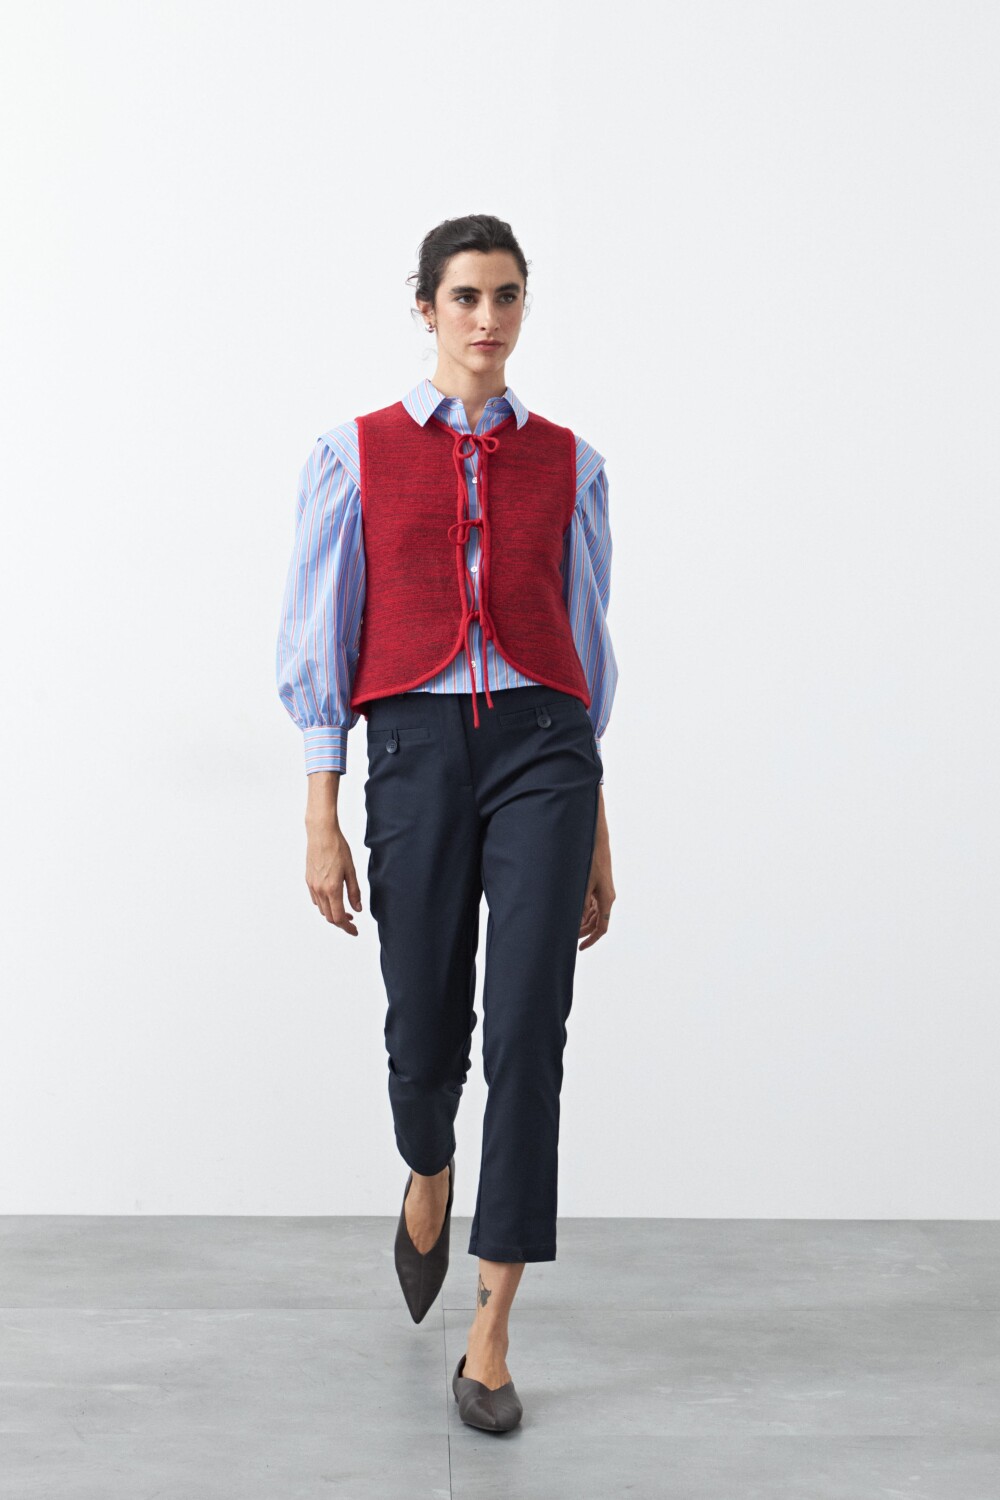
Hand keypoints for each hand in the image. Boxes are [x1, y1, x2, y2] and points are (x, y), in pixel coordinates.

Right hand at [305, 818, 363, 934]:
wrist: (321, 834)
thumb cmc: (338, 848)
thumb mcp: (351, 870)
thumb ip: (354, 892)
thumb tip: (357, 910)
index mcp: (332, 889)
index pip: (339, 917)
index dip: (347, 927)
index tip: (355, 931)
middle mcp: (319, 890)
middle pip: (329, 917)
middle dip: (341, 922)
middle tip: (353, 922)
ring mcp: (312, 885)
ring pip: (322, 909)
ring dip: (333, 914)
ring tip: (345, 911)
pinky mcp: (308, 880)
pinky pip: (316, 900)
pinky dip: (325, 905)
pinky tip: (333, 899)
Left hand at [579, 794, 614, 950]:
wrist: (593, 835)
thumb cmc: (588, 857)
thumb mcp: (581, 883)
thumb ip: (579, 905)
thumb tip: (576, 923)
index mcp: (606, 898)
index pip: (601, 927)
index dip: (590, 940)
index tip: (579, 948)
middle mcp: (606, 895)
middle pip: (597, 922)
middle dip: (582, 931)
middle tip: (566, 937)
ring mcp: (602, 888)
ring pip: (593, 912)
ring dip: (581, 921)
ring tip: (565, 925)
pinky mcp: (597, 881)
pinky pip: (591, 901)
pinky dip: (582, 909)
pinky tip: (569, 910)